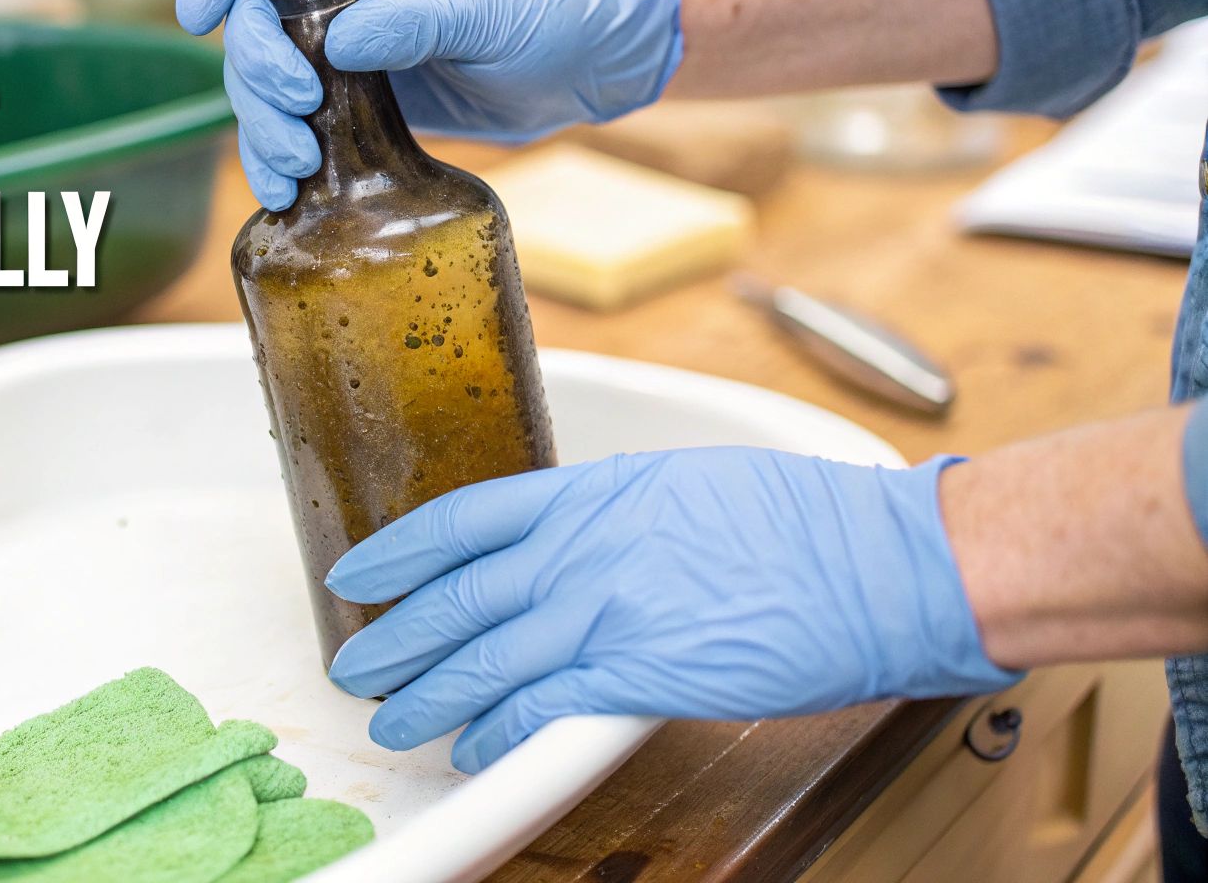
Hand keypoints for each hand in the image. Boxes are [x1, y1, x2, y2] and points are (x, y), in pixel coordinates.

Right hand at [175, 0, 682, 209]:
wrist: (589, 63)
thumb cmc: (549, 8)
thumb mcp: (483, 7)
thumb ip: (412, 19)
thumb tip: (340, 45)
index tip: (198, 13)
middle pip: (254, 19)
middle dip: (256, 72)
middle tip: (298, 115)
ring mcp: (349, 49)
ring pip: (268, 83)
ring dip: (263, 128)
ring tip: (295, 173)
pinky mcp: (361, 104)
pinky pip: (301, 127)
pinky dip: (283, 160)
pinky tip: (287, 194)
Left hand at [324, 448, 1020, 773]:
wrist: (880, 564)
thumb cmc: (803, 522)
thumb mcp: (685, 485)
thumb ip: (609, 513)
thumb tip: (566, 539)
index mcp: (594, 493)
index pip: (464, 520)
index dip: (398, 551)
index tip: (359, 574)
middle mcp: (585, 548)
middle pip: (458, 597)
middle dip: (396, 637)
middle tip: (355, 665)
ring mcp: (609, 610)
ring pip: (484, 658)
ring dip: (427, 695)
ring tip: (390, 720)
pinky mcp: (643, 674)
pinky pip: (543, 708)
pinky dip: (498, 733)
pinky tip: (471, 748)